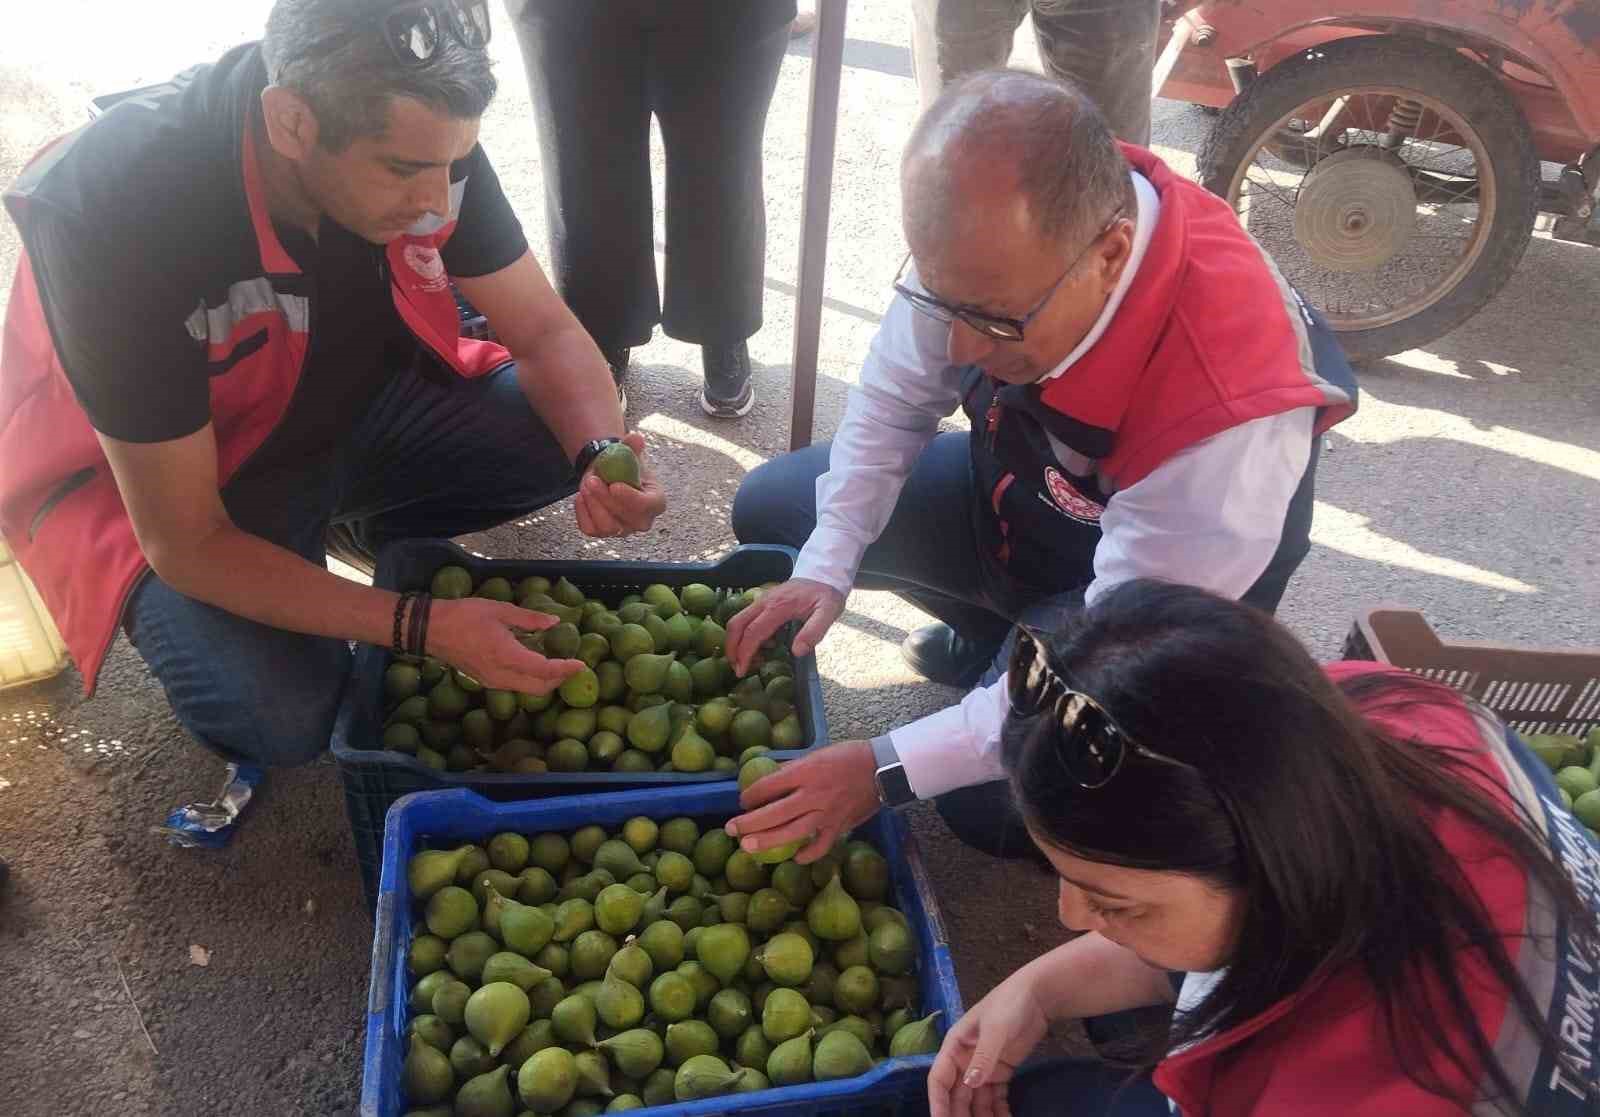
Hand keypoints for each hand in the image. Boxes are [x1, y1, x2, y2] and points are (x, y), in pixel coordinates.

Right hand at [426, 598, 585, 694]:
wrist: (430, 629)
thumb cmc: (464, 616)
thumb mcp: (500, 610)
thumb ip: (529, 619)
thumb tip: (554, 622)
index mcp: (507, 656)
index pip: (544, 670)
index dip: (565, 669)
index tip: (580, 665)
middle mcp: (501, 675)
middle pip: (538, 688)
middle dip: (558, 679)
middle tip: (571, 665)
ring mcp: (492, 681)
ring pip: (527, 689)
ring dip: (544, 681)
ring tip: (556, 663)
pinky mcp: (485, 681)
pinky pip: (514, 685)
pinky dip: (530, 679)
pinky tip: (533, 661)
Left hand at [575, 432, 665, 537]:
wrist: (608, 474)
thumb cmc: (623, 465)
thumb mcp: (629, 452)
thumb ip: (633, 446)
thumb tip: (635, 439)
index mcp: (655, 501)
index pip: (648, 506)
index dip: (632, 499)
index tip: (615, 486)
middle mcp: (641, 520)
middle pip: (627, 519)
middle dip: (606, 499)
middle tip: (592, 480)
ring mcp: (622, 529)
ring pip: (607, 527)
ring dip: (593, 505)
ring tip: (586, 484)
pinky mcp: (602, 532)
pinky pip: (590, 529)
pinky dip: (582, 512)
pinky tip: (581, 496)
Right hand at [724, 577, 844, 676]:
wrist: (823, 575)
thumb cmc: (825, 595)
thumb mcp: (828, 613)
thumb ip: (814, 632)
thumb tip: (797, 652)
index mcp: (778, 607)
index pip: (753, 632)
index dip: (744, 653)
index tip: (741, 670)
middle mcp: (764, 602)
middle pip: (736, 625)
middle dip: (731, 649)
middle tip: (737, 668)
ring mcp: (762, 600)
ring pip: (738, 621)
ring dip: (736, 642)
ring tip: (748, 661)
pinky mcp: (763, 601)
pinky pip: (746, 618)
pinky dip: (744, 635)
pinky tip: (761, 646)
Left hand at [724, 740, 879, 863]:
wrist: (882, 768)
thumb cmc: (847, 757)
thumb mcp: (816, 754)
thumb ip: (793, 767)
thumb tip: (769, 774)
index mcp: (805, 772)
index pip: (769, 786)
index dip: (751, 795)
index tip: (742, 800)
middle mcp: (812, 795)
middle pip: (774, 813)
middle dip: (749, 823)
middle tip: (731, 829)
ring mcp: (826, 814)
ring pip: (792, 833)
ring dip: (767, 841)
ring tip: (748, 847)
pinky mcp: (839, 827)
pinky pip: (820, 846)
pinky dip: (807, 854)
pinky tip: (794, 858)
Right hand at [928, 970, 1050, 1116]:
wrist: (1038, 995)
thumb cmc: (1009, 1004)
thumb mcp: (996, 1029)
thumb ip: (984, 1057)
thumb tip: (970, 1084)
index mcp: (954, 1046)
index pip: (939, 1079)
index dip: (937, 1103)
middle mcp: (965, 1059)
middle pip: (957, 1095)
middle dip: (960, 1116)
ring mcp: (983, 1067)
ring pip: (976, 1101)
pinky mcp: (1001, 1071)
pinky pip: (995, 1098)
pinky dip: (999, 1112)